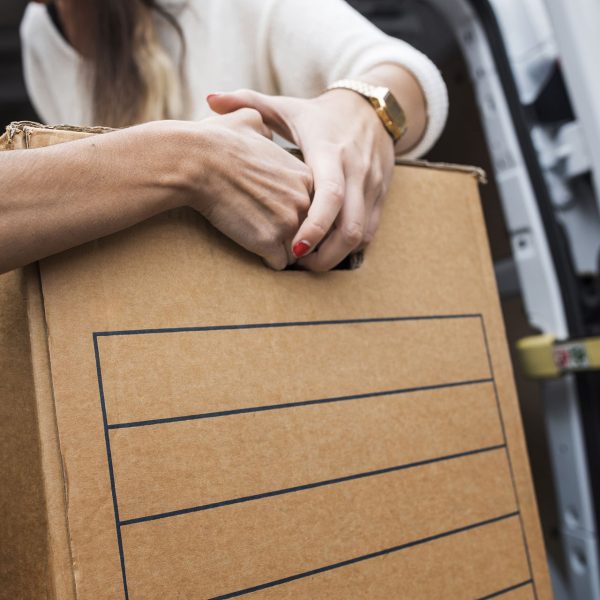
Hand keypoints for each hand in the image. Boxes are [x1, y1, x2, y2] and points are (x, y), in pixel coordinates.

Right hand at [182, 109, 313, 269]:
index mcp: (305, 176)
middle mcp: (304, 200)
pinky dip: (265, 260)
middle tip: (269, 230)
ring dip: (280, 249)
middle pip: (308, 230)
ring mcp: (289, 223)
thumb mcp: (249, 121)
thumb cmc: (217, 141)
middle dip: (292, 233)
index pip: (313, 205)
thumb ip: (265, 127)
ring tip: (260, 240)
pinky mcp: (269, 243)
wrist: (197, 161)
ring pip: (295, 250)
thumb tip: (260, 128)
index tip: (275, 210)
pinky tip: (252, 248)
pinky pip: (277, 264)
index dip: (294, 211)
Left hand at [207, 88, 395, 270]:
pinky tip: (328, 249)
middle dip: (325, 255)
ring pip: (361, 235)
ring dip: (337, 254)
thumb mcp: (287, 107)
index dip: (314, 227)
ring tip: (310, 261)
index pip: (329, 196)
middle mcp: (356, 171)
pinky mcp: (381, 196)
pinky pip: (370, 231)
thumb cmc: (320, 115)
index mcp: (330, 151)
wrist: (373, 110)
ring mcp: (372, 186)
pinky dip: (350, 246)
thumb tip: (209, 98)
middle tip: (298, 263)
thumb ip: (248, 103)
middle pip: (350, 227)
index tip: (294, 250)